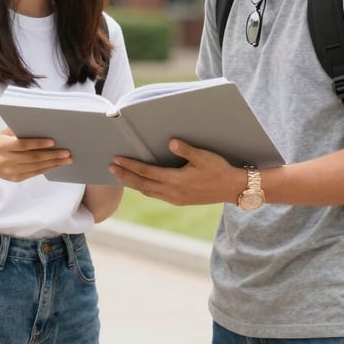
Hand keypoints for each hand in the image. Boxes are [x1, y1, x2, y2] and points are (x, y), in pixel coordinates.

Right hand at [0, 128, 71, 182]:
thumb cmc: (0, 143)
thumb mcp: (4, 133)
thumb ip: (19, 129)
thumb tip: (41, 124)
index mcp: (3, 146)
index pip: (23, 145)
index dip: (38, 143)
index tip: (53, 142)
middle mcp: (7, 160)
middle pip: (33, 158)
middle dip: (52, 155)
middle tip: (67, 152)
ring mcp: (11, 171)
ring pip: (36, 167)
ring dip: (53, 163)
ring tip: (67, 159)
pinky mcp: (16, 178)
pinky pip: (35, 173)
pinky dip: (47, 168)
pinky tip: (57, 164)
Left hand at [110, 139, 240, 205]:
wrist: (232, 189)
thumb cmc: (219, 170)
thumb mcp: (204, 157)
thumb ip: (186, 150)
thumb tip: (171, 142)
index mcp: (176, 180)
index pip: (146, 172)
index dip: (130, 166)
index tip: (117, 160)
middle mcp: (172, 192)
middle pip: (142, 184)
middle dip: (125, 176)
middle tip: (110, 168)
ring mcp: (175, 198)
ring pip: (148, 192)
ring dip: (133, 183)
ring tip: (121, 176)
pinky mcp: (179, 201)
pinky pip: (156, 195)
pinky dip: (145, 189)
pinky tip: (141, 184)